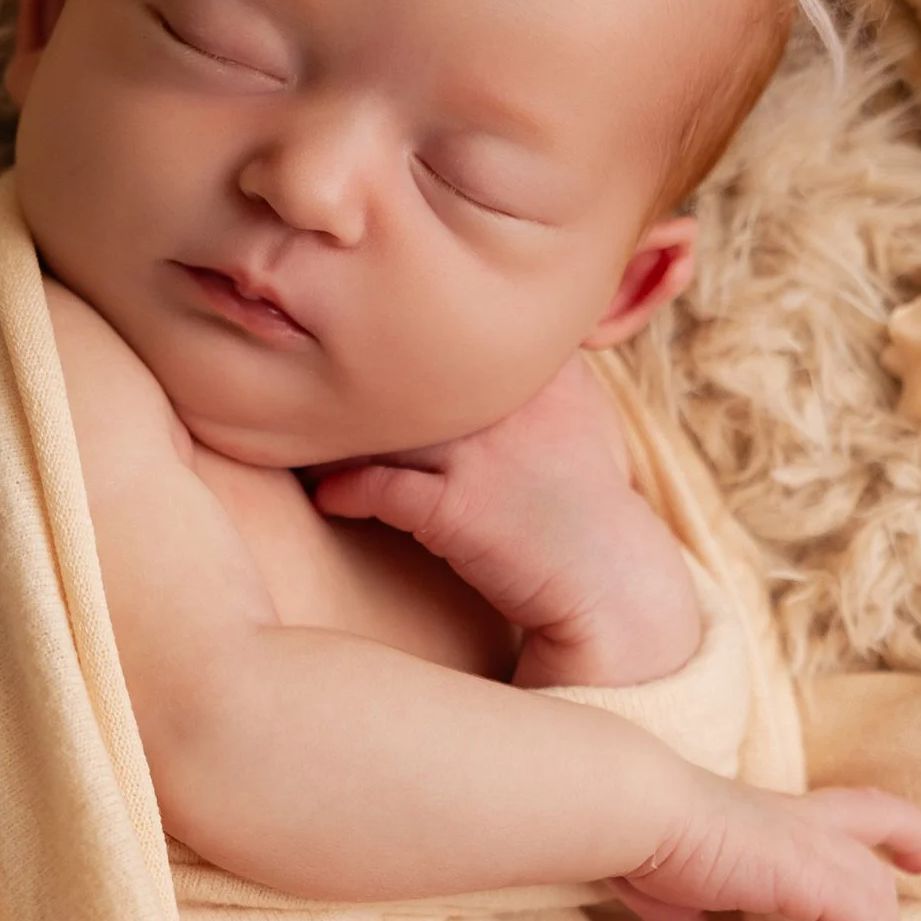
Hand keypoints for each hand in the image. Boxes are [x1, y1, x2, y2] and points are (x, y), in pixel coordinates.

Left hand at [310, 358, 701, 687]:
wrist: (614, 590)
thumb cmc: (591, 507)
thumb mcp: (583, 416)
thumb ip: (537, 373)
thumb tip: (485, 353)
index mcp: (547, 367)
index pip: (450, 330)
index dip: (403, 344)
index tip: (365, 354)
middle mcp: (516, 399)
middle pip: (407, 370)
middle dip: (360, 386)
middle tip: (312, 397)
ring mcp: (485, 451)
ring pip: (382, 425)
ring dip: (339, 439)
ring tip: (306, 445)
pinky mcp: (458, 507)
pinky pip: (375, 487)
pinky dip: (343, 491)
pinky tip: (329, 497)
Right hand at [616, 779, 920, 920]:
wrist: (640, 814)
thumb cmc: (645, 842)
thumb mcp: (671, 901)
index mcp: (767, 817)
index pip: (837, 810)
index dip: (875, 826)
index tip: (897, 859)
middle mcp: (800, 821)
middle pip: (878, 822)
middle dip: (903, 855)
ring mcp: (812, 845)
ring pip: (876, 887)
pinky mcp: (814, 875)